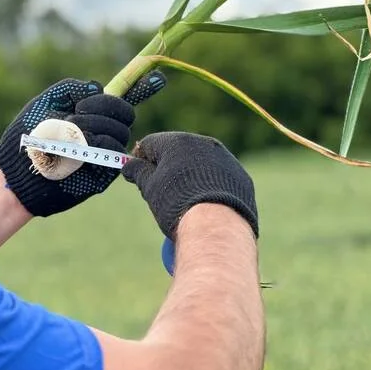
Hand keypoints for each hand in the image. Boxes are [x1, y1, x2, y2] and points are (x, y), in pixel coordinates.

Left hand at [0, 74, 165, 216]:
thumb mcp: (49, 100)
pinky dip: (99, 142)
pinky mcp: (103, 173)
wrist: (18, 167)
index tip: (158, 79)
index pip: (122, 99)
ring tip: (69, 130)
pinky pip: (114, 151)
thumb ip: (74, 87)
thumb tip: (99, 89)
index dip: (142, 87)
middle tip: (78, 111)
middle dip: (105, 106)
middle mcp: (102, 132)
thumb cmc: (29, 133)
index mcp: (92, 113)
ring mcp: (104, 153)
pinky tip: (79, 145)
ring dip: (95, 124)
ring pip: (121, 131)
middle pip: (126, 113)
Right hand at [122, 132, 258, 239]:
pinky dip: (212, 187)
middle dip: (168, 167)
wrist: (216, 227)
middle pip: (178, 151)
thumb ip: (137, 171)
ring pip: (201, 164)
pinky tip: (208, 207)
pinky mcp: (241, 177)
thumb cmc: (176, 204)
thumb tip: (129, 165)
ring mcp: (226, 159)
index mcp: (177, 142)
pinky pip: (221, 178)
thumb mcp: (149, 188)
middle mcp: (204, 144)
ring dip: (191, 177)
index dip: (141, 160)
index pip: (150, 144)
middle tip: (162, 192)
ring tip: (187, 202)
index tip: (139, 177)